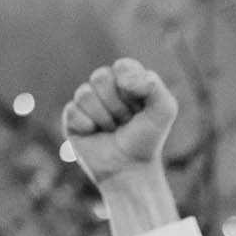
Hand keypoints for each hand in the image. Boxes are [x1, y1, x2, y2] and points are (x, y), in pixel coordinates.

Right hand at [61, 58, 177, 186]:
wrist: (130, 168)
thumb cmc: (148, 138)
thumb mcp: (164, 110)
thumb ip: (153, 85)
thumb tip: (122, 77)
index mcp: (126, 79)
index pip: (122, 66)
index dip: (130, 85)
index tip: (140, 106)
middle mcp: (105, 86)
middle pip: (100, 77)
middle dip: (117, 104)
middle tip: (126, 121)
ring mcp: (87, 101)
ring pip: (85, 94)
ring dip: (104, 117)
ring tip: (112, 129)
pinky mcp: (72, 117)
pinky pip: (73, 110)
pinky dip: (88, 125)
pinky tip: (95, 134)